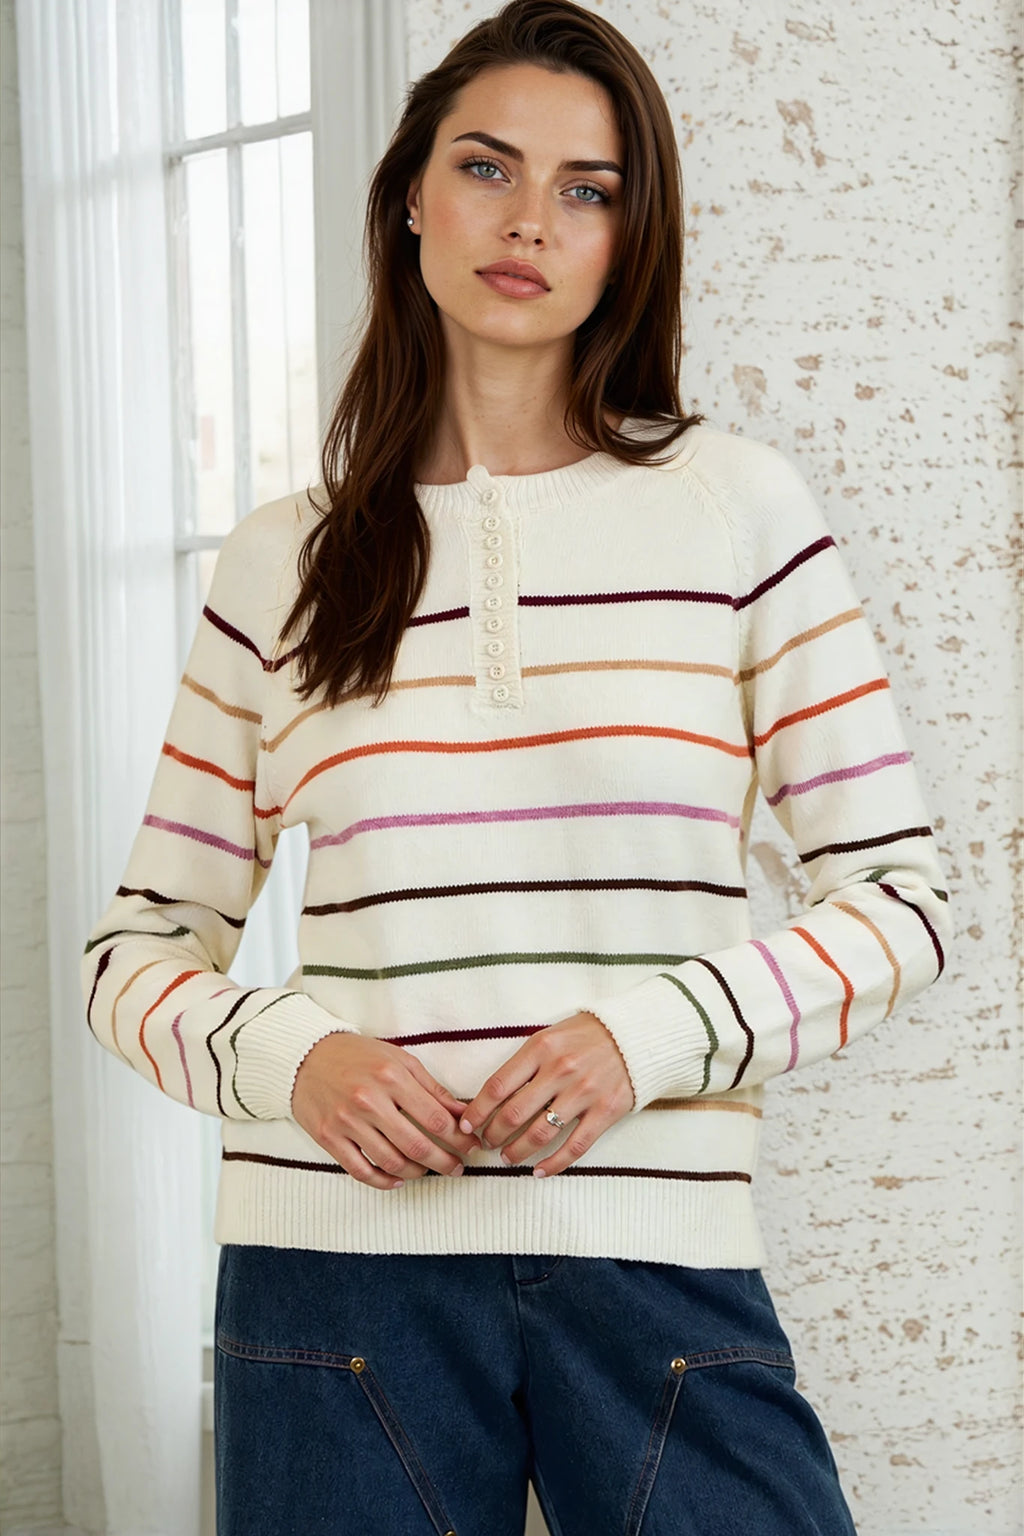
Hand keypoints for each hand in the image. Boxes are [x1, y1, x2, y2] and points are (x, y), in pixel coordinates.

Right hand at [291, 1033, 478, 1190]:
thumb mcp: (400, 1061)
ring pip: (391, 1162)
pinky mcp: (328, 1137)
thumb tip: (463, 1113)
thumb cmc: (358, 1056)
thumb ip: (432, 1089)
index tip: (471, 1146)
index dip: (459, 1138)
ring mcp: (347, 1121)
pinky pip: (361, 1171)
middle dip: (444, 1162)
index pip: (436, 1118)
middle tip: (457, 1168)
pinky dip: (383, 1181)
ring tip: (427, 1171)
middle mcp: (369, 1100)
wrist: (306, 1056)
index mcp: (391, 1077)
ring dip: (416, 1173)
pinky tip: (396, 1180)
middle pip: (417, 1145)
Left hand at [457, 1011, 634, 1177]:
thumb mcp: (549, 1036)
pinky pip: (574, 1146)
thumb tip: (493, 1095)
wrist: (635, 1036)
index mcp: (541, 1048)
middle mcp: (561, 1070)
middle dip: (493, 1135)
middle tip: (486, 1143)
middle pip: (514, 1114)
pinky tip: (539, 1171)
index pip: (498, 1086)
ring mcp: (584, 1093)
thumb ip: (524, 1062)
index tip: (467, 1124)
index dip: (477, 1110)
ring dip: (517, 1151)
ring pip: (540, 1134)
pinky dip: (554, 1164)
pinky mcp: (606, 1111)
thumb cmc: (585, 1036)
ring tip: (507, 1157)